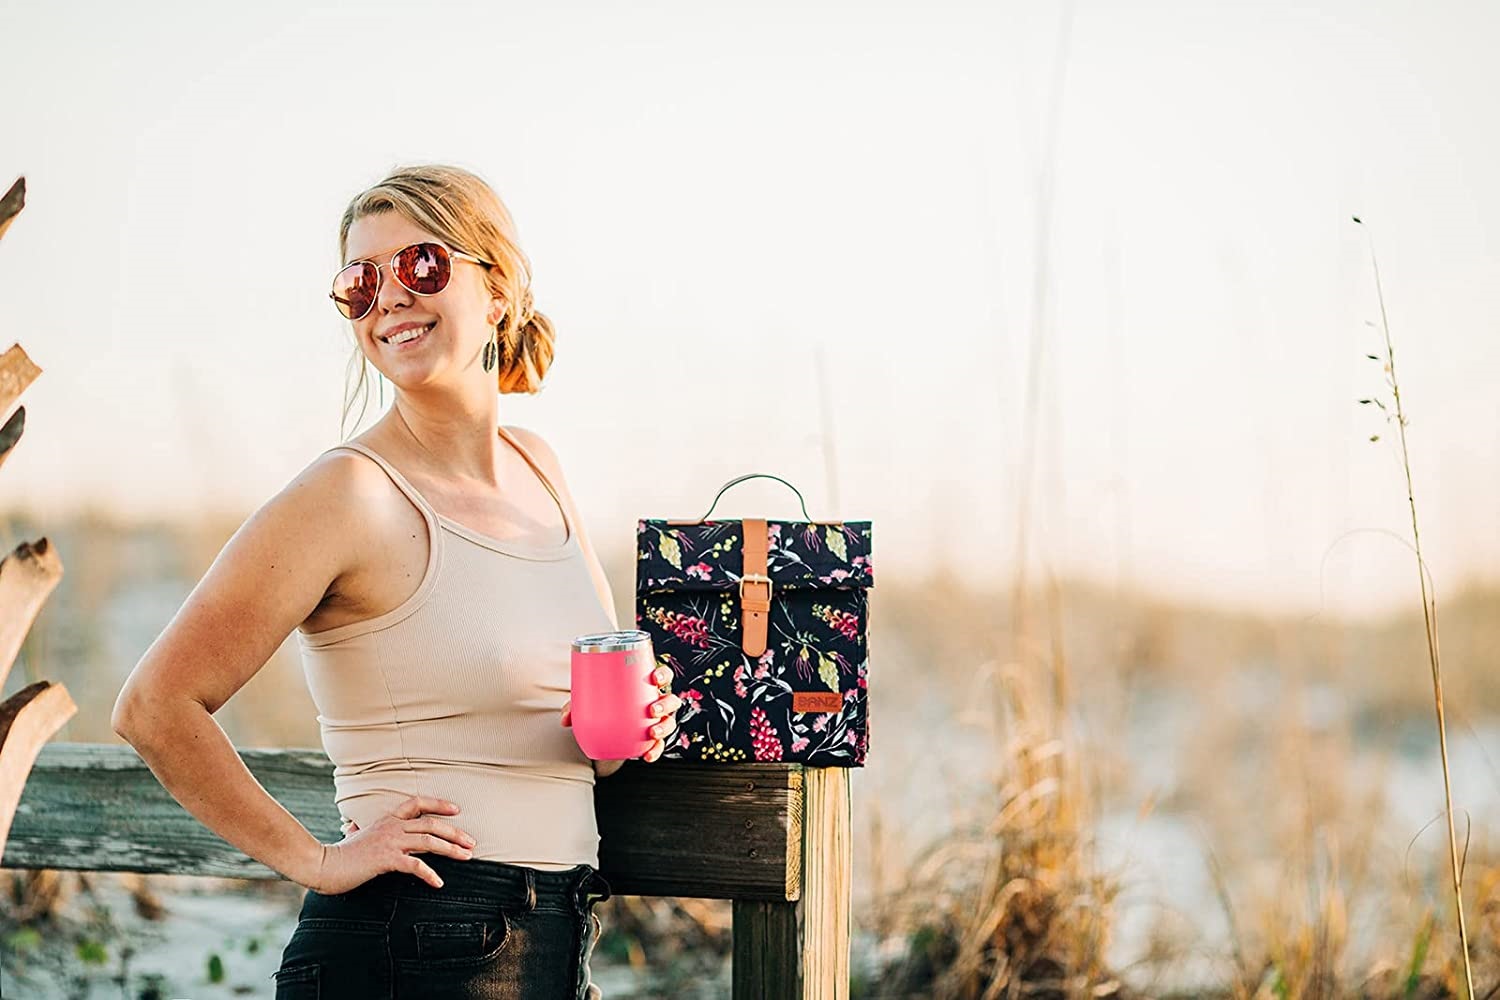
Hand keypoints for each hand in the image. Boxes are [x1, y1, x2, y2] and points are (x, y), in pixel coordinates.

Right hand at [309, 795, 475, 894]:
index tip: (457, 810)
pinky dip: (430, 874)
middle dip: (455, 833)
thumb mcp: (352, 836)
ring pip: (429, 841)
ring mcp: (390, 841)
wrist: (323, 865)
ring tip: (467, 856)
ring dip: (451, 849)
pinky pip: (415, 865)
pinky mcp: (386, 859)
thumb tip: (350, 826)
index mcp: (387, 819)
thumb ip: (357, 829)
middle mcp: (392, 826)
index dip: (439, 804)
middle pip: (432, 824)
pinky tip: (438, 882)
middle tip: (472, 842)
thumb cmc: (339, 854)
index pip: (417, 803)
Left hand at [561, 665, 682, 762]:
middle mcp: (656, 701)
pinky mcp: (652, 738)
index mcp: (645, 686)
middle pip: (671, 699)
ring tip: (652, 732)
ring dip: (664, 727)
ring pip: (669, 721)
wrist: (605, 726)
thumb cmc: (602, 704)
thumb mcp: (589, 701)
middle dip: (665, 704)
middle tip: (652, 710)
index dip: (663, 675)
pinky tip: (647, 756)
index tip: (654, 678)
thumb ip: (576, 707)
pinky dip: (655, 750)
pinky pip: (659, 744)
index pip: (662, 675)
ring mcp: (657, 720)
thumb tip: (564, 719)